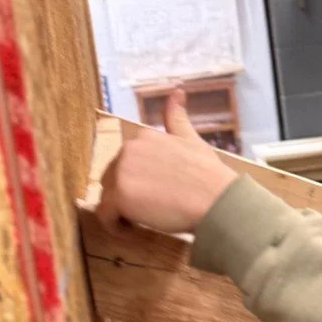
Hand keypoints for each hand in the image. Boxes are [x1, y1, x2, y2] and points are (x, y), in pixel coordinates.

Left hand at [96, 94, 237, 234]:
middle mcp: (128, 150)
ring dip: (121, 210)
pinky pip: (105, 215)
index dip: (138, 181)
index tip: (154, 194)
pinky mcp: (119, 197)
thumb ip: (177, 118)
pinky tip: (133, 230)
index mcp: (143, 138)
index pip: (127, 164)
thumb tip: (177, 91)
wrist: (216, 201)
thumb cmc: (209, 176)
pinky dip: (115, 226)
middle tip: (152, 210)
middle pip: (113, 179)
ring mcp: (122, 173)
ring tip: (145, 220)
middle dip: (127, 195)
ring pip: (108, 197)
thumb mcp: (192, 140)